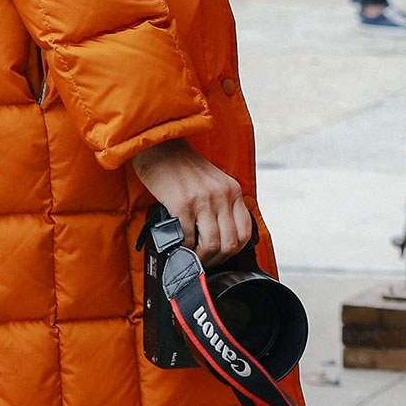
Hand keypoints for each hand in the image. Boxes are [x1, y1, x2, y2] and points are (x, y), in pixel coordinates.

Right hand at [131, 139, 253, 258]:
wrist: (160, 145)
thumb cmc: (182, 167)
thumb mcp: (213, 182)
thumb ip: (221, 205)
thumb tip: (220, 239)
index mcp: (233, 190)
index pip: (245, 233)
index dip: (233, 251)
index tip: (219, 254)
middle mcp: (222, 195)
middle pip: (230, 243)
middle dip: (216, 259)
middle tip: (203, 261)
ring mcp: (203, 200)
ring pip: (212, 244)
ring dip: (200, 257)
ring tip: (190, 255)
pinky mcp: (182, 204)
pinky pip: (188, 237)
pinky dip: (183, 246)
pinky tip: (178, 243)